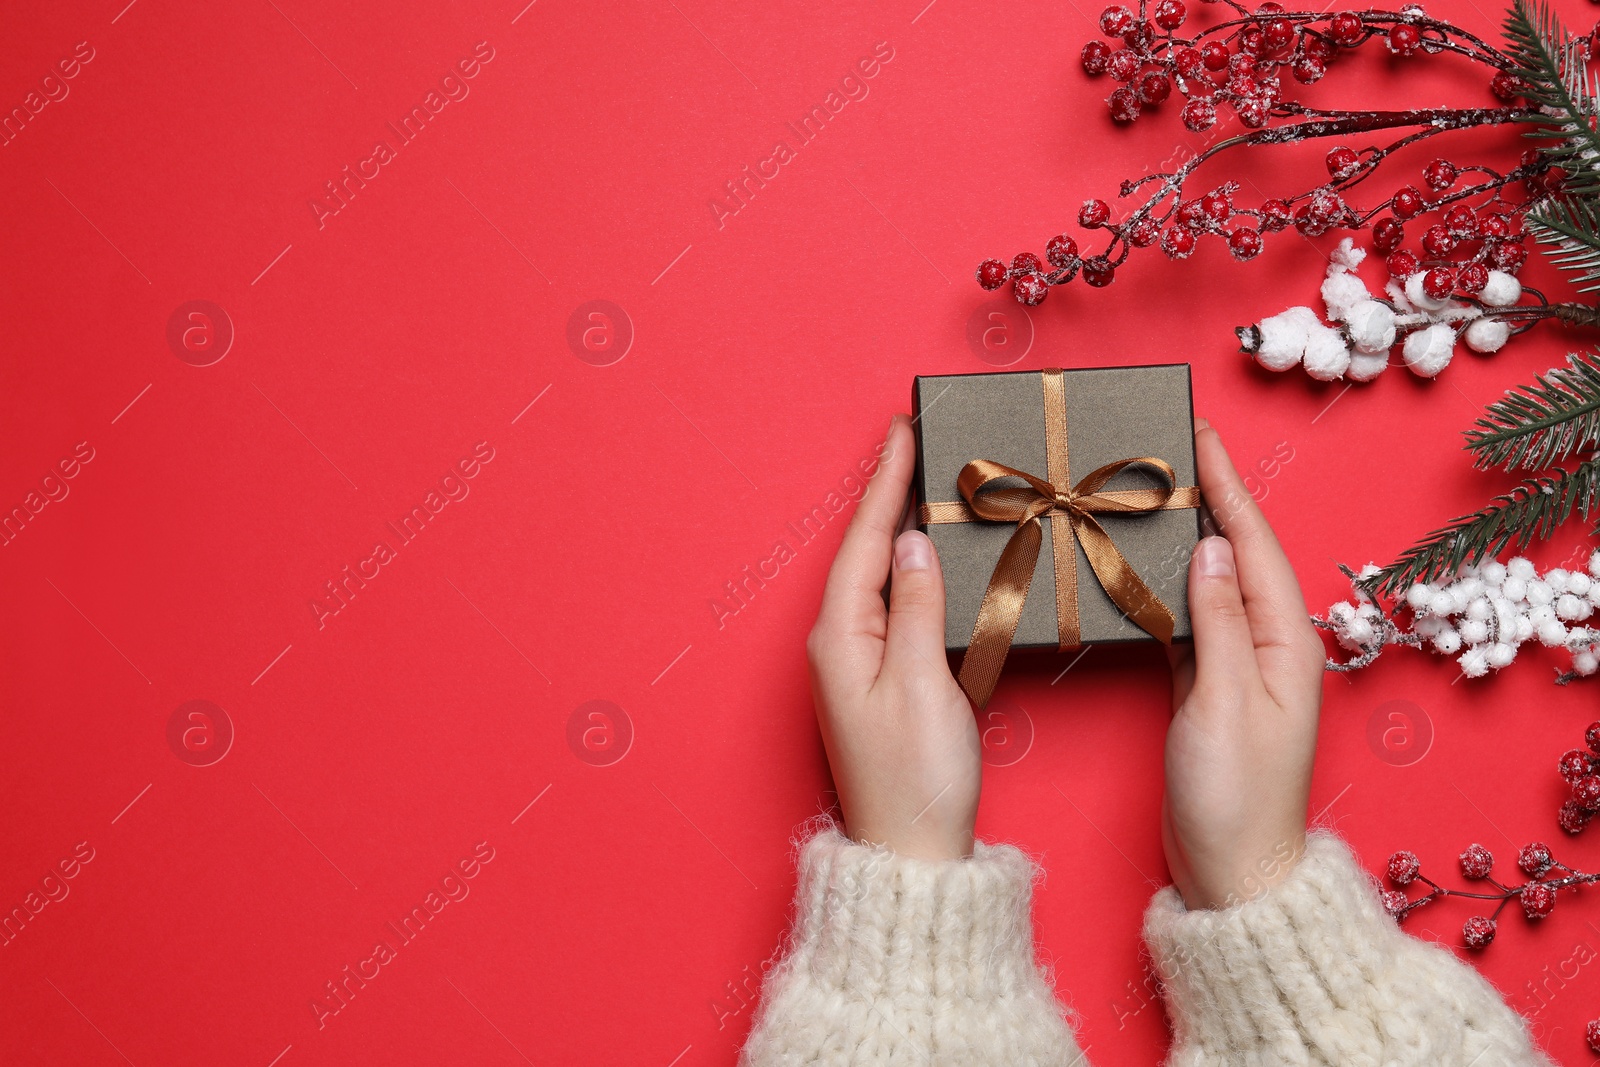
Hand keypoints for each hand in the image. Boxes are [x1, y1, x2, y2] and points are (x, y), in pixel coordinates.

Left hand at [806, 414, 979, 860]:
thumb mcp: (923, 686)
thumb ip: (917, 609)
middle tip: (916, 441)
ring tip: (926, 482)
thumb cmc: (917, 779)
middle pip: (865, 551)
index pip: (865, 541)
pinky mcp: (878, 681)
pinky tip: (929, 557)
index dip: (885, 484)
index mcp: (841, 637)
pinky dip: (910, 572)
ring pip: (878, 576)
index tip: (901, 432)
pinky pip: (891, 606)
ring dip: (900, 529)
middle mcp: (838, 644)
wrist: (911, 853)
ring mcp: (855, 664)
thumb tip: (912, 544)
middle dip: (890, 496)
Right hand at [1162, 420, 1325, 908]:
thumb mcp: (1225, 703)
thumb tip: (1209, 547)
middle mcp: (1269, 647)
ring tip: (1148, 493)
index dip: (1227, 489)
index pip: (1255, 546)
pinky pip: (1190, 619)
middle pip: (1236, 555)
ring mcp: (1239, 667)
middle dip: (1206, 499)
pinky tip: (1141, 565)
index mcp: (1286, 644)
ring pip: (1210, 583)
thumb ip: (1219, 622)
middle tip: (1166, 452)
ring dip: (1182, 537)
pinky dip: (1166, 586)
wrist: (1233, 873)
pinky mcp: (1208, 688)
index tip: (1200, 437)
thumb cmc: (1234, 796)